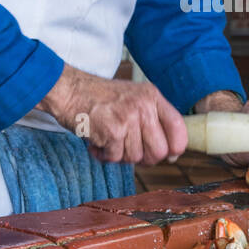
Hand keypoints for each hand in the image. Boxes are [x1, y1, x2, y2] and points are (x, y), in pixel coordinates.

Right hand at [39, 63, 186, 165]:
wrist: (69, 90)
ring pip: (135, 157)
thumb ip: (153, 119)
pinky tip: (97, 142)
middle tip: (129, 150)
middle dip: (144, 158)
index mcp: (152, 96)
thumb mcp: (134, 97)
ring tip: (109, 140)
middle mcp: (143, 106)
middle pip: (159, 151)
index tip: (169, 155)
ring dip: (119, 155)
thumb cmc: (100, 97)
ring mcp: (128, 118)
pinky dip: (104, 156)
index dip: (176, 147)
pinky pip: (116, 158)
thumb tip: (172, 152)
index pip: (178, 127)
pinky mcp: (112, 131)